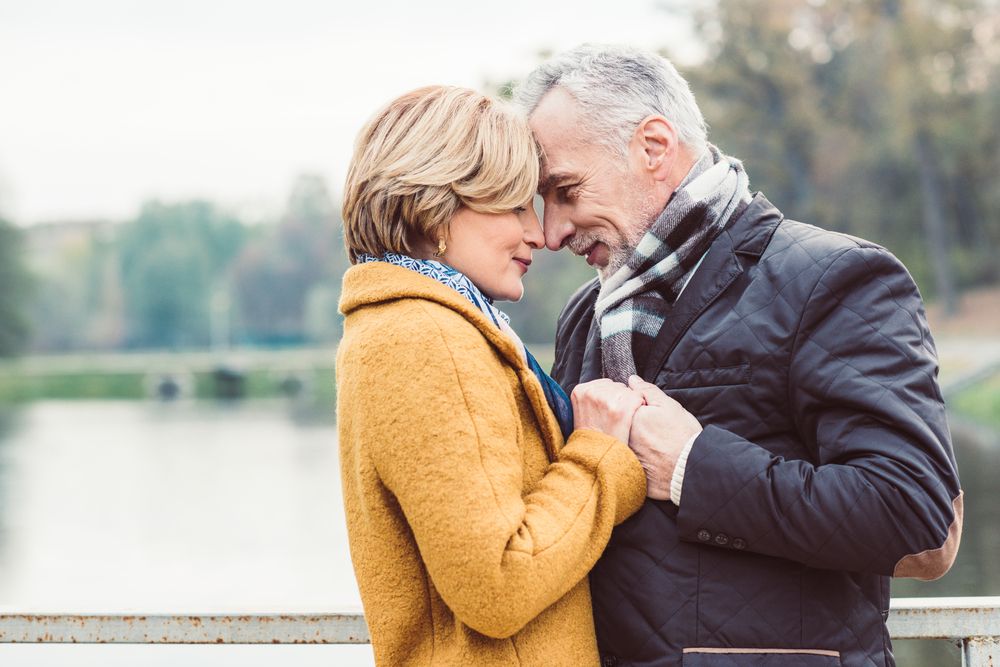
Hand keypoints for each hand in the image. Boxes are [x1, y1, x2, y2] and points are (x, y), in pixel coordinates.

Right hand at [570, 379, 644, 443]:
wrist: (596, 459)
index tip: (609, 410)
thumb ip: (590, 397)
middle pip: (617, 385)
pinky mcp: (621, 409)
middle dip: (621, 398)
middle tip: (615, 417)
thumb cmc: (591, 439)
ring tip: (621, 420)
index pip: (605, 383)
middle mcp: (592, 392)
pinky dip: (639, 407)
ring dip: (631, 403)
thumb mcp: (581, 414)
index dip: (611, 397)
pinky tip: (631, 419)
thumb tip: (607, 385)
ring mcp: (607, 400)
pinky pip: (638, 398)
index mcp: (580, 391)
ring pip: (628, 391)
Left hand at [626, 375, 702, 500]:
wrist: (690, 470)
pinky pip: (627, 457)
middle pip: (621, 422)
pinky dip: (636, 454)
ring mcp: (624, 453)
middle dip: (633, 421)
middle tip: (653, 428)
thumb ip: (647, 391)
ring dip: (634, 438)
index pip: (622, 404)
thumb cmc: (682, 437)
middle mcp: (622, 436)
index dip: (637, 405)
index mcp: (629, 417)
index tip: (650, 412)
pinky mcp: (629, 468)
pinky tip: (651, 455)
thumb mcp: (669, 406)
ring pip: (624, 438)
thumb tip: (632, 380)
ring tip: (654, 442)